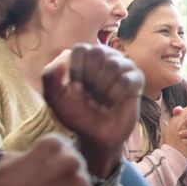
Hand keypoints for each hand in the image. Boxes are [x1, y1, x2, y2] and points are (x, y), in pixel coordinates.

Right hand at [0, 136, 93, 185]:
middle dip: (61, 177)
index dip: (49, 162)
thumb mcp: (7, 162)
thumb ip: (30, 154)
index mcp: (53, 145)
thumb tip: (39, 155)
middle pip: (73, 165)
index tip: (40, 173)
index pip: (60, 147)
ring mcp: (81, 185)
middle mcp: (72, 161)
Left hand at [42, 44, 143, 176]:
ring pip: (113, 65)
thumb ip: (50, 76)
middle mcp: (106, 57)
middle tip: (89, 95)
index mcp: (85, 57)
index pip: (80, 49)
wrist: (96, 136)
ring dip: (102, 88)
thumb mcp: (54, 98)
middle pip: (98, 53)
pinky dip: (114, 95)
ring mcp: (123, 66)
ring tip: (100, 101)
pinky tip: (111, 103)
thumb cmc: (76, 114)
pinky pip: (126, 79)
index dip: (75, 70)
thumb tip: (65, 54)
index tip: (75, 88)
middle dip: (90, 78)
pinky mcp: (137, 79)